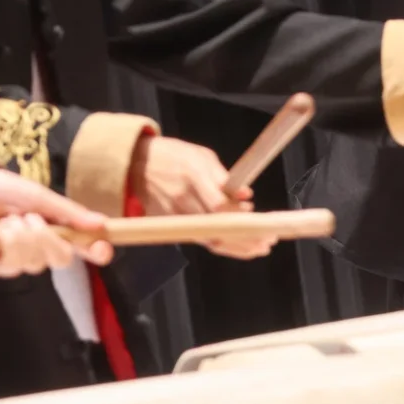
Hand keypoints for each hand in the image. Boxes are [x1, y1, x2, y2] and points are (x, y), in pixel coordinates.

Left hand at [0, 166, 113, 274]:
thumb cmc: (2, 189)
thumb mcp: (38, 196)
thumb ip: (68, 212)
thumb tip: (101, 224)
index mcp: (57, 227)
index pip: (84, 246)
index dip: (96, 250)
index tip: (102, 248)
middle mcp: (42, 246)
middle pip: (62, 259)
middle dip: (49, 239)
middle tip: (34, 219)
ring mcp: (21, 258)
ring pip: (37, 263)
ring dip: (23, 236)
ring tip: (9, 219)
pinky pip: (15, 265)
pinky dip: (9, 243)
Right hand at [129, 135, 272, 260]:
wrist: (135, 165)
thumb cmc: (172, 156)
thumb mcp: (201, 156)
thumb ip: (224, 177)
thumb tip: (246, 195)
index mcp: (192, 176)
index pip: (218, 205)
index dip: (238, 215)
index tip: (254, 214)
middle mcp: (182, 199)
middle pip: (217, 227)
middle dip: (246, 237)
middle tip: (268, 240)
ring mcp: (174, 216)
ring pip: (209, 240)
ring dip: (238, 247)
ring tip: (260, 248)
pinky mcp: (169, 226)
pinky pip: (199, 240)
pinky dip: (222, 246)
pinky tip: (239, 248)